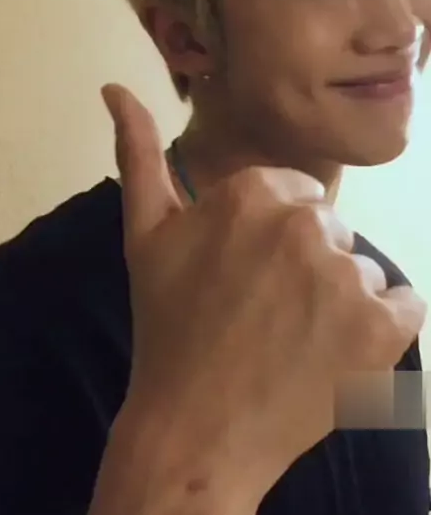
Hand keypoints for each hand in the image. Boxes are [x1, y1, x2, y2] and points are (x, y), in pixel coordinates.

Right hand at [102, 84, 426, 507]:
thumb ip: (138, 153)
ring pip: (360, 269)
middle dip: (304, 263)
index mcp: (253, 194)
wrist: (195, 427)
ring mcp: (347, 277)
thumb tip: (114, 87)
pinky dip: (382, 328)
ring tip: (295, 339)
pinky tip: (339, 352)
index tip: (246, 276)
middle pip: (328, 230)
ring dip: (339, 299)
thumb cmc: (168, 327)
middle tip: (265, 312)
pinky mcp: (384, 330)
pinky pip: (404, 305)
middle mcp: (306, 224)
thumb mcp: (145, 234)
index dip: (271, 238)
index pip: (293, 196)